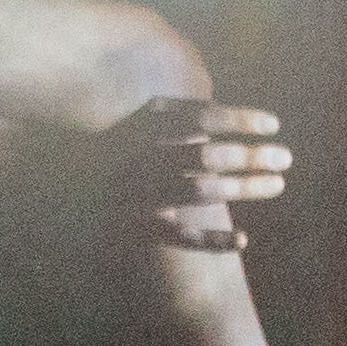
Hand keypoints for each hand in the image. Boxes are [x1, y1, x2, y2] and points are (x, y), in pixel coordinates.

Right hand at [107, 95, 289, 250]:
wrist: (60, 198)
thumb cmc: (103, 156)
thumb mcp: (127, 125)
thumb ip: (165, 116)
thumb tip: (210, 104)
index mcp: (138, 128)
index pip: (200, 117)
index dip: (240, 120)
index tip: (274, 125)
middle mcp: (137, 160)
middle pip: (206, 155)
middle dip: (251, 155)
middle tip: (286, 157)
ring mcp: (134, 196)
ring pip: (200, 192)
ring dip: (245, 187)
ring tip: (277, 184)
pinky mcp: (132, 229)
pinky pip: (179, 237)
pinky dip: (212, 241)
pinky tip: (244, 240)